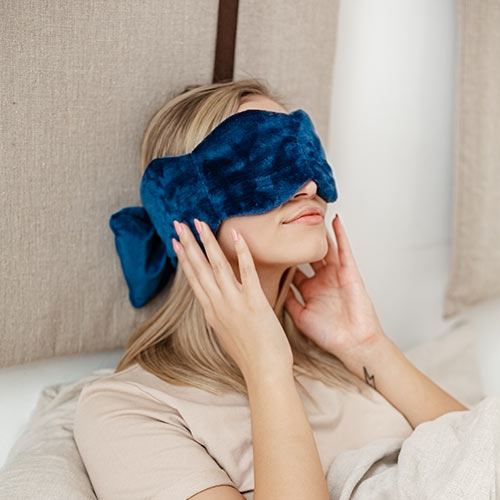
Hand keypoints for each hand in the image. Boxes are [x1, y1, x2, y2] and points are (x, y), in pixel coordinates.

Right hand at [172, 218, 293, 380]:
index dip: (184, 258)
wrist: (264, 372)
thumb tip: (218, 303)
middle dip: (187, 244)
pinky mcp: (254, 301)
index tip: (176, 242)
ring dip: (206, 242)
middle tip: (177, 223)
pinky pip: (246, 272)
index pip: (193, 279)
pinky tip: (236, 235)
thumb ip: (221, 314)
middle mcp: (218, 305)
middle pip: (198, 269)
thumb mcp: (227, 333)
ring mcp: (234, 302)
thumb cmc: (250, 356)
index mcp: (211, 312)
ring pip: (216, 266)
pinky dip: (241, 252)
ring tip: (198, 223)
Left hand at [284, 214, 386, 367]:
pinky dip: (340, 235)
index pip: (293, 270)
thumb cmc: (330, 335)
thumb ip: (288, 301)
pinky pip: (344, 250)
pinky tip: (335, 221)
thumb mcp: (300, 316)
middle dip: (297, 241)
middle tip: (285, 224)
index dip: (281, 259)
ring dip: (318, 233)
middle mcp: (322, 280)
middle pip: (307, 255)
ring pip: (325, 248)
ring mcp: (336, 274)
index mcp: (309, 290)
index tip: (268, 247)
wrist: (354, 344)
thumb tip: (271, 289)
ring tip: (308, 215)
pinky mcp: (350, 272)